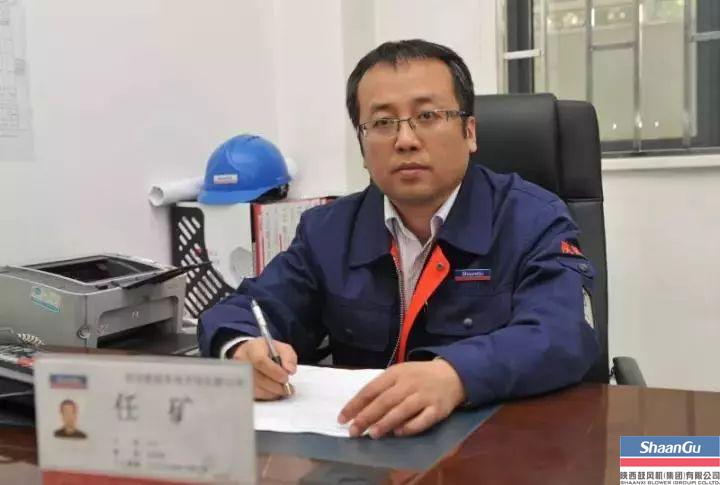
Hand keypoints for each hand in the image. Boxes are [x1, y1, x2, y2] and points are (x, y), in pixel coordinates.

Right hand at [231, 337, 296, 399]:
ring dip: (273, 391)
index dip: (274, 371)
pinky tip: (274, 391)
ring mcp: (240, 375)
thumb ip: (288, 357)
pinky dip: (267, 395)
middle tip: (287, 387)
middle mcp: (242, 362)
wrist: (251, 354)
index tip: (286, 377)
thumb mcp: (281, 348)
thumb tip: (290, 370)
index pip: (260, 361)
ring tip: (283, 390)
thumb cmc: (267, 351)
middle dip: (276, 385)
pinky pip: (255, 395)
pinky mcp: (242, 387)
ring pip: (257, 389)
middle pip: (258, 377)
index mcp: (253, 348)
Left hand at [337, 359, 465, 438]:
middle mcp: (409, 384)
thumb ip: (382, 388)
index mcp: (396, 373)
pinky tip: (399, 433)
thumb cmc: (419, 376)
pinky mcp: (438, 409)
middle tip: (353, 431)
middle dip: (367, 417)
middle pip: (384, 401)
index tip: (342, 418)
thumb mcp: (399, 374)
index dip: (356, 404)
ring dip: (386, 423)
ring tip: (372, 434)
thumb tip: (359, 409)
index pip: (371, 389)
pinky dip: (410, 427)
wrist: (453, 374)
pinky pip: (423, 420)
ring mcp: (424, 396)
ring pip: (402, 410)